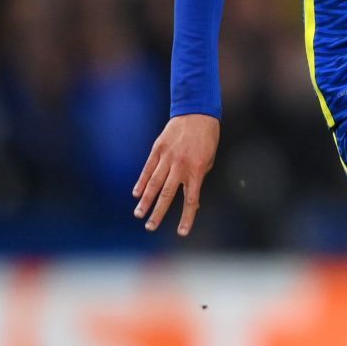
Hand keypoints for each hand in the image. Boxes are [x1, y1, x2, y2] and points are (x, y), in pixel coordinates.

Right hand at [133, 114, 219, 235]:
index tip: (182, 232)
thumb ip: (198, 179)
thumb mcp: (209, 160)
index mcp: (197, 171)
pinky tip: (136, 193)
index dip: (187, 217)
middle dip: (158, 213)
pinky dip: (142, 181)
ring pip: (154, 183)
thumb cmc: (207, 138)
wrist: (197, 113)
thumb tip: (192, 199)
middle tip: (150, 227)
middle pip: (167, 195)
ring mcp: (167, 158)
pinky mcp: (158, 149)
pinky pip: (148, 169)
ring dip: (145, 200)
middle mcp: (181, 166)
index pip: (191, 200)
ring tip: (139, 214)